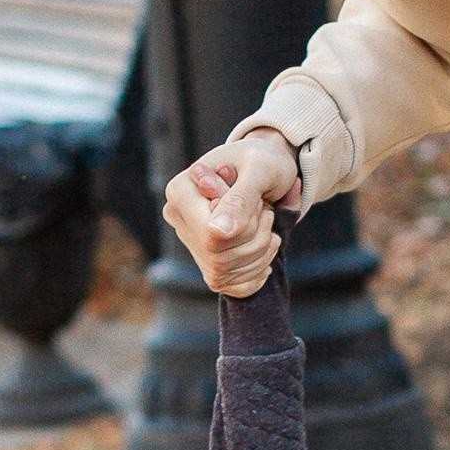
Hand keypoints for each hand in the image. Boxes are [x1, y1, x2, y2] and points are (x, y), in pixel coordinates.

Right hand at [164, 130, 297, 297]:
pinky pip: (240, 287)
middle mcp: (179, 222)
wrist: (269, 169)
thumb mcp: (260, 170)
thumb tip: (216, 234)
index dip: (245, 221)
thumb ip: (239, 199)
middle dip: (257, 235)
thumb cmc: (264, 161)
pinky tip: (263, 242)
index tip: (254, 195)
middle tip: (264, 207)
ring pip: (231, 273)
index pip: (211, 234)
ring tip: (264, 220)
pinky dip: (261, 267)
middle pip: (221, 257)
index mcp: (179, 192)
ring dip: (264, 249)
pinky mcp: (211, 269)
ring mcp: (193, 248)